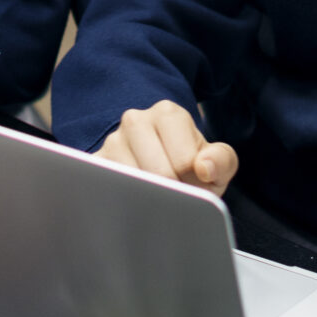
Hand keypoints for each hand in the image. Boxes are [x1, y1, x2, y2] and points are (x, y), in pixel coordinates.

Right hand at [95, 101, 237, 193]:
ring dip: (148, 199)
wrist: (168, 172)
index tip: (195, 183)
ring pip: (132, 184)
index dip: (195, 183)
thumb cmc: (191, 167)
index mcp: (167, 113)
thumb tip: (204, 167)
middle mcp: (135, 120)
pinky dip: (125, 202)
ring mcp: (112, 141)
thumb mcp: (217, 162)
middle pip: (158, 174)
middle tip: (178, 194)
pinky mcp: (95, 164)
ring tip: (157, 194)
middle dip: (173, 193)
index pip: (185, 161)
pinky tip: (136, 199)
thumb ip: (222, 160)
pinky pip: (108, 189)